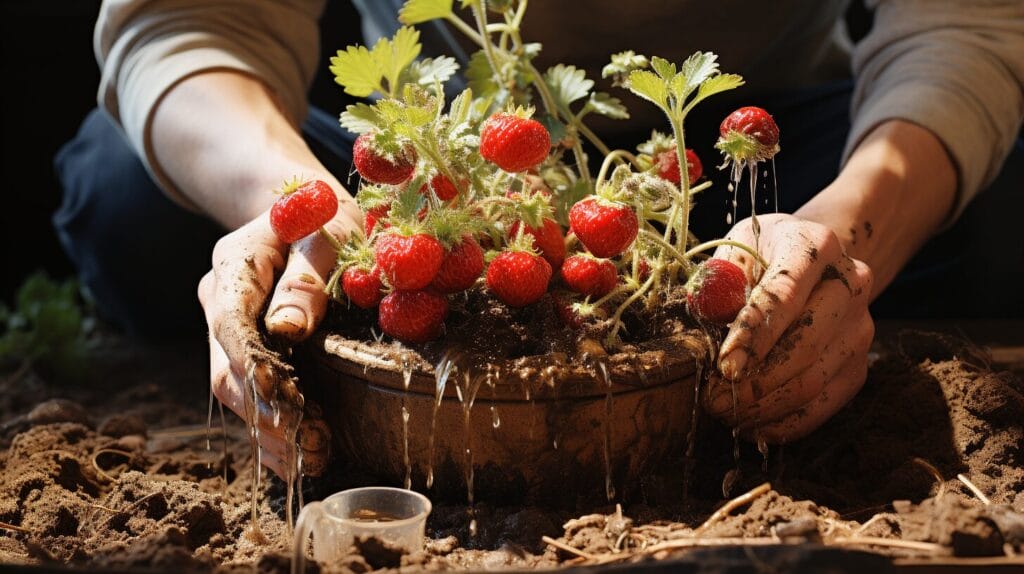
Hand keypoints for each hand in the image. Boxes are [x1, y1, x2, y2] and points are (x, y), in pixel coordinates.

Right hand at [197, 204, 358, 477]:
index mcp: (233, 266)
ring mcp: (225, 328)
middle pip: (225, 367)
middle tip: (312, 447)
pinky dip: (268, 428)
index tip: (283, 401)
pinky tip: (296, 458)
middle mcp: (218, 300)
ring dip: (267, 430)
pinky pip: (246, 392)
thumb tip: (288, 329)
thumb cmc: (323, 217)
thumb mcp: (326, 234)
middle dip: (264, 413)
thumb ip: (307, 277)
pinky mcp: (243, 347)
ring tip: (311, 460)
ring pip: (231, 389)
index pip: (229, 322)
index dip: (252, 366)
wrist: (307, 210)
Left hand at [701, 213, 873, 442]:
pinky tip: (750, 425)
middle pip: (806, 344)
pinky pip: (824, 405)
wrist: (812, 263)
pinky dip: (785, 423)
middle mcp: (850, 283)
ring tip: (724, 412)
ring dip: (764, 406)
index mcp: (815, 245)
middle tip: (712, 399)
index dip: (753, 336)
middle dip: (755, 381)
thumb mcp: (733, 255)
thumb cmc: (759, 258)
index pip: (784, 296)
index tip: (724, 366)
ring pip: (814, 380)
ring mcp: (861, 326)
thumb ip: (717, 286)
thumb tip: (705, 326)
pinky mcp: (859, 363)